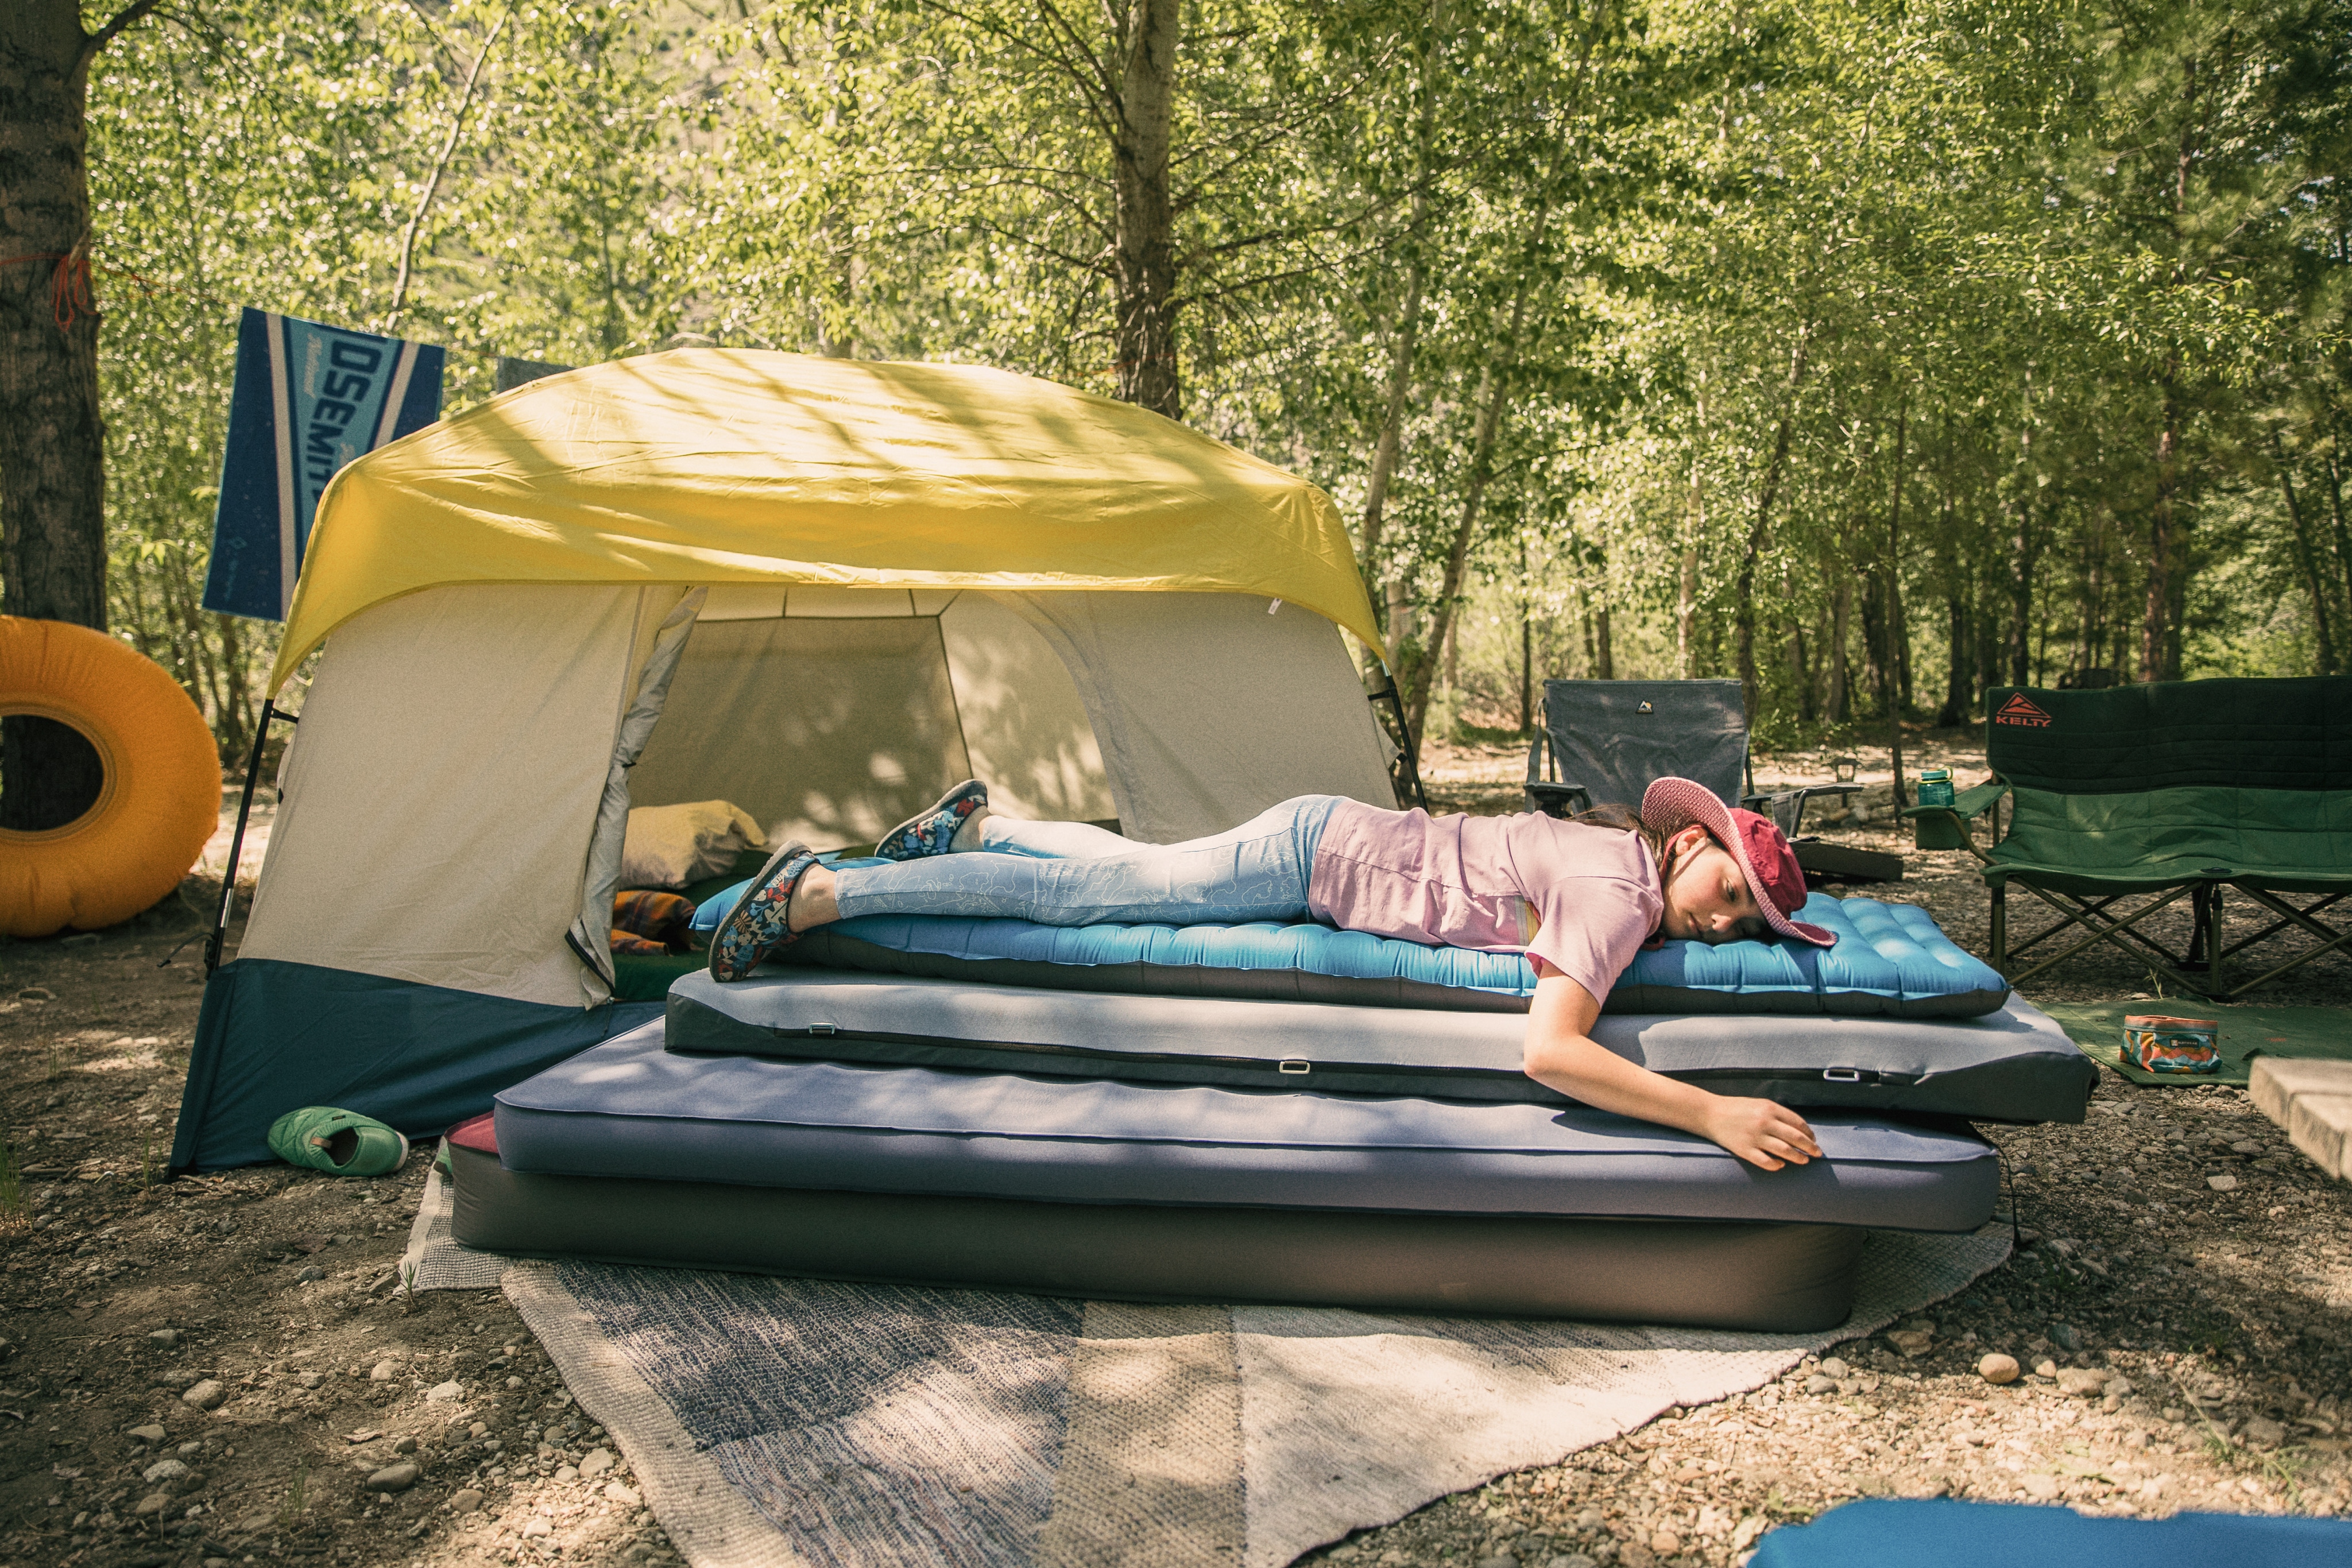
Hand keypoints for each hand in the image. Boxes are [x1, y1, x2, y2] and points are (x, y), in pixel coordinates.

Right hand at [1699, 1097, 1821, 1170]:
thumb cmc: (1737, 1108)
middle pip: (1796, 1138)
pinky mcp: (1744, 1150)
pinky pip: (1766, 1161)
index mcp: (1769, 1109)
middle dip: (1810, 1147)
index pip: (1798, 1123)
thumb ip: (1777, 1114)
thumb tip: (1798, 1129)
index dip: (1809, 1133)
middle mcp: (1764, 1122)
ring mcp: (1754, 1137)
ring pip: (1785, 1151)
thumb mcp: (1759, 1104)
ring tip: (1804, 1160)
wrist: (1709, 1113)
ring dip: (1798, 1157)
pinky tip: (1780, 1165)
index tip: (1813, 1139)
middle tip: (1817, 1153)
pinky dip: (1776, 1165)